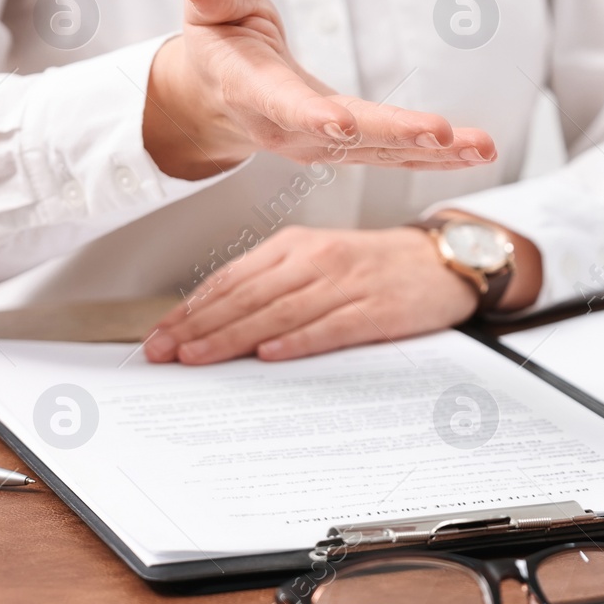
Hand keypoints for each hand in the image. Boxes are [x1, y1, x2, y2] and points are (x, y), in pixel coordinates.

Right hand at [143, 0, 496, 179]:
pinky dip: (441, 157)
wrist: (220, 95)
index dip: (310, 115)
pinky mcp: (354, 149)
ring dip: (436, 153)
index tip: (342, 122)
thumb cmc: (222, 41)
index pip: (282, 104)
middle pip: (349, 137)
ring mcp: (325, 147)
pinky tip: (479, 153)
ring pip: (384, 153)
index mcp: (253, 92)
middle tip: (441, 133)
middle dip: (396, 135)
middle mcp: (291, 130)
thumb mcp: (210, 10)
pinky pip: (399, 157)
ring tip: (482, 148)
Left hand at [144, 225, 477, 363]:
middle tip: (164, 353)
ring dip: (234, 336)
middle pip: (248, 296)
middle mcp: (317, 260)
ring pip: (279, 312)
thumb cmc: (377, 268)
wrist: (444, 261)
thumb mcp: (320, 262)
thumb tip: (217, 322)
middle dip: (199, 326)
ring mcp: (347, 283)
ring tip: (199, 358)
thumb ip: (274, 286)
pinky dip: (298, 340)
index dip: (192, 308)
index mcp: (297, 245)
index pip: (233, 278)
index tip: (159, 335)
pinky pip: (331, 326)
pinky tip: (271, 354)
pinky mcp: (377, 309)